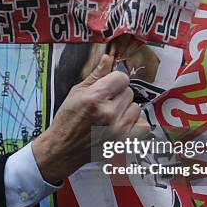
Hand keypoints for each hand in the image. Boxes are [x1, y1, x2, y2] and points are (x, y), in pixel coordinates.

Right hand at [32, 54, 149, 183]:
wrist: (63, 148)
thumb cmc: (67, 119)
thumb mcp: (76, 93)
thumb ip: (95, 76)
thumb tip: (108, 58)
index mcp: (95, 98)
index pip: (121, 78)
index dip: (114, 80)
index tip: (107, 86)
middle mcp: (109, 113)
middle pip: (129, 92)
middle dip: (118, 95)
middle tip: (105, 103)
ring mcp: (118, 129)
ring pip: (136, 107)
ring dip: (126, 109)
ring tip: (111, 115)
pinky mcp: (124, 142)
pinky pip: (143, 126)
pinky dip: (135, 124)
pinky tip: (122, 124)